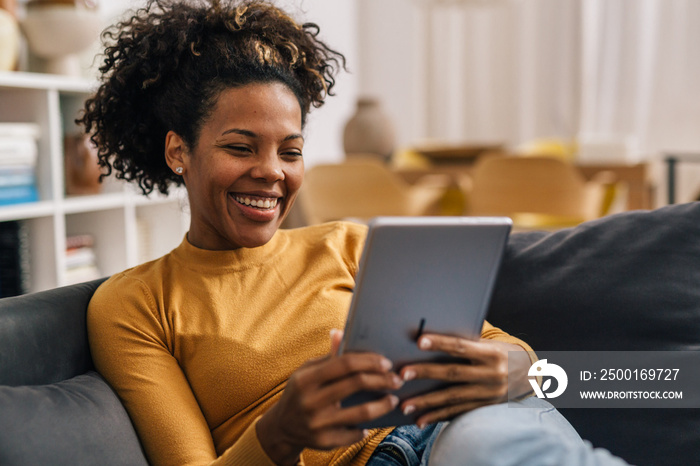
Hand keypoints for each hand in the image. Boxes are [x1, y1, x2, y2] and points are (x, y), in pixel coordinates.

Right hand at [256, 330, 402, 465]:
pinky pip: (354, 434)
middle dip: (382, 380)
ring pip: (361, 413)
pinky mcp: (324, 442)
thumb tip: (340, 332)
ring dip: (383, 405)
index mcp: (306, 378)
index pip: (344, 363)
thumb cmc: (300, 392)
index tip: (386, 363)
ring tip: (393, 399)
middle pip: (356, 384)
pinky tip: (371, 423)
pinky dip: (365, 428)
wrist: (281, 427)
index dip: (369, 361)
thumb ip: (328, 356)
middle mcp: (310, 401)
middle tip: (396, 380)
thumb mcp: (307, 371)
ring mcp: (317, 423)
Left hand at [398, 335, 531, 427]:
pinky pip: (458, 413)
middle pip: (453, 373)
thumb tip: (435, 331)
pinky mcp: (484, 408)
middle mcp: (491, 374)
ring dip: (427, 402)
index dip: (440, 343)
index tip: (419, 341)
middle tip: (402, 375)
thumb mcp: (490, 344)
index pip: (461, 346)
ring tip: (405, 405)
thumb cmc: (502, 353)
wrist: (530, 376)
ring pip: (453, 398)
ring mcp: (488, 394)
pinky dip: (438, 417)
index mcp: (491, 353)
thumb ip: (467, 340)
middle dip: (425, 373)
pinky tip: (421, 419)